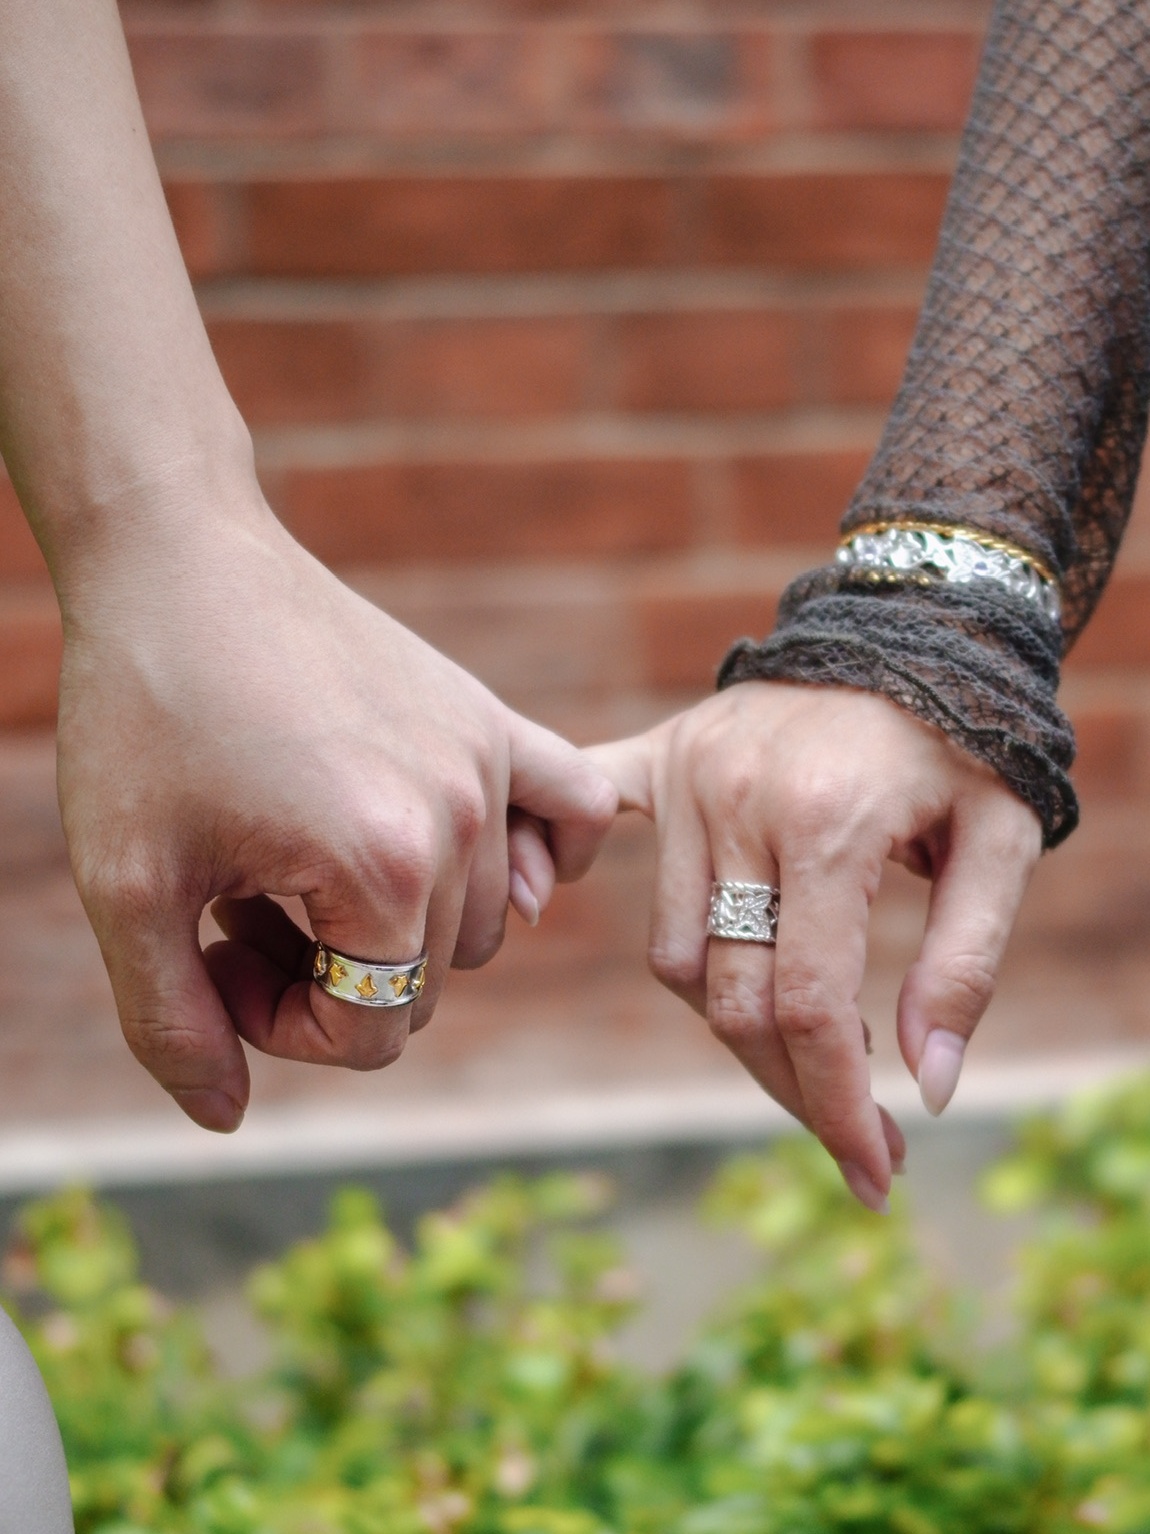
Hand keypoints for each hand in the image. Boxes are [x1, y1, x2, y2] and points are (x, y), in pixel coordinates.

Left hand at [56, 500, 615, 1132]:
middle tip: (239, 901)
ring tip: (298, 859)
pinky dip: (548, 855)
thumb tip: (226, 1118)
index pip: (373, 1030)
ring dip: (391, 922)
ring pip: (483, 923)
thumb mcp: (126, 885)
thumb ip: (172, 1023)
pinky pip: (577, 810)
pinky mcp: (489, 717)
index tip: (211, 954)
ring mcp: (487, 760)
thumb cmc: (142, 716)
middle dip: (326, 973)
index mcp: (381, 867)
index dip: (280, 1024)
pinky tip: (485, 858)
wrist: (178, 561)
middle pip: (424, 984)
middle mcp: (460, 817)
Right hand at [589, 682, 1040, 1210]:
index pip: (807, 1005)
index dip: (837, 1105)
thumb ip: (966, 964)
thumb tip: (929, 1090)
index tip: (875, 1174)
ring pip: (675, 954)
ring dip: (731, 1016)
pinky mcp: (658, 759)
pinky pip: (582, 826)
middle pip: (731, 999)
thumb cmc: (966, 742)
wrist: (909, 623)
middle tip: (855, 1136)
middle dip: (793, 1087)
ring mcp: (687, 778)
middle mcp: (740, 801)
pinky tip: (546, 896)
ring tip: (801, 1039)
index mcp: (830, 824)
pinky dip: (561, 864)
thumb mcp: (1004, 842)